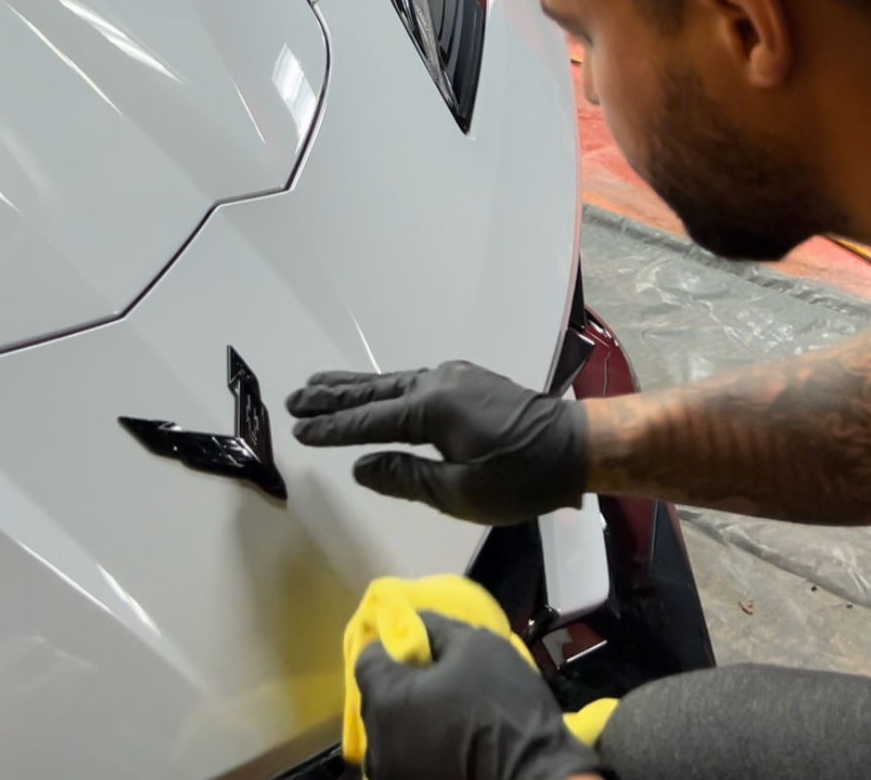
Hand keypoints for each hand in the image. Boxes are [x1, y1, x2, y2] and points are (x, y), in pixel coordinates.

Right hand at [286, 362, 586, 524]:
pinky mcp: (465, 382)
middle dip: (332, 397)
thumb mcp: (461, 492)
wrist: (576, 447)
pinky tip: (373, 393)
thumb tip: (362, 466)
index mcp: (432, 409)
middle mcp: (437, 383)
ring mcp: (452, 378)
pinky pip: (410, 383)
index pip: (370, 420)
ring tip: (317, 386)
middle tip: (294, 399)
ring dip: (353, 388)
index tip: (299, 430)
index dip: (332, 429)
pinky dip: (382, 388)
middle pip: (374, 391)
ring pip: (391, 382)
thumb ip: (406, 476)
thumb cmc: (521, 478)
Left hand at [356, 614, 599, 779]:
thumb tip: (417, 624)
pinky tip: (451, 742)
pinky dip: (420, 748)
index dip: (394, 647)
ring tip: (447, 715)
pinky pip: (405, 760)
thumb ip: (436, 627)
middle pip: (377, 698)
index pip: (368, 659)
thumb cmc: (502, 708)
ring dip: (409, 719)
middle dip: (402, 684)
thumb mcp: (475, 645)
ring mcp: (392, 775)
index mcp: (386, 701)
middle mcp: (377, 744)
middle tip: (440, 680)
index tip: (422, 648)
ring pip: (390, 733)